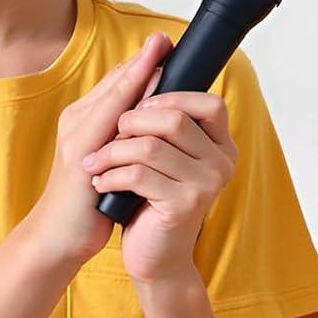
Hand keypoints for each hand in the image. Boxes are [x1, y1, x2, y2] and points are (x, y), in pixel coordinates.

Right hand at [20, 33, 171, 272]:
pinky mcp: (80, 154)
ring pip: (110, 96)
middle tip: (164, 37)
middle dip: (140, 60)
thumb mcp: (113, 163)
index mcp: (85, 122)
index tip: (164, 45)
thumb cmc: (89, 201)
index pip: (117, 86)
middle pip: (114, 83)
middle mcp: (78, 121)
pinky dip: (125, 103)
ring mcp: (77, 135)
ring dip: (135, 72)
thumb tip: (159, 122)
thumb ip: (128, 139)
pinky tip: (145, 94)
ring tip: (158, 52)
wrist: (58, 237)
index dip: (140, 64)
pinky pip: (106, 121)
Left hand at [86, 87, 237, 291]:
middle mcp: (222, 162)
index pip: (210, 103)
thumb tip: (149, 59)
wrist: (152, 257)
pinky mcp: (184, 206)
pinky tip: (102, 183)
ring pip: (149, 146)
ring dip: (112, 151)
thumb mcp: (158, 154)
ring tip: (95, 162)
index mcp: (221, 145)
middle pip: (173, 118)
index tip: (138, 102)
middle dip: (130, 120)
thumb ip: (160, 115)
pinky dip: (110, 175)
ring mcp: (207, 185)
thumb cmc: (150, 200)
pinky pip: (138, 175)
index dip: (170, 95)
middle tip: (108, 134)